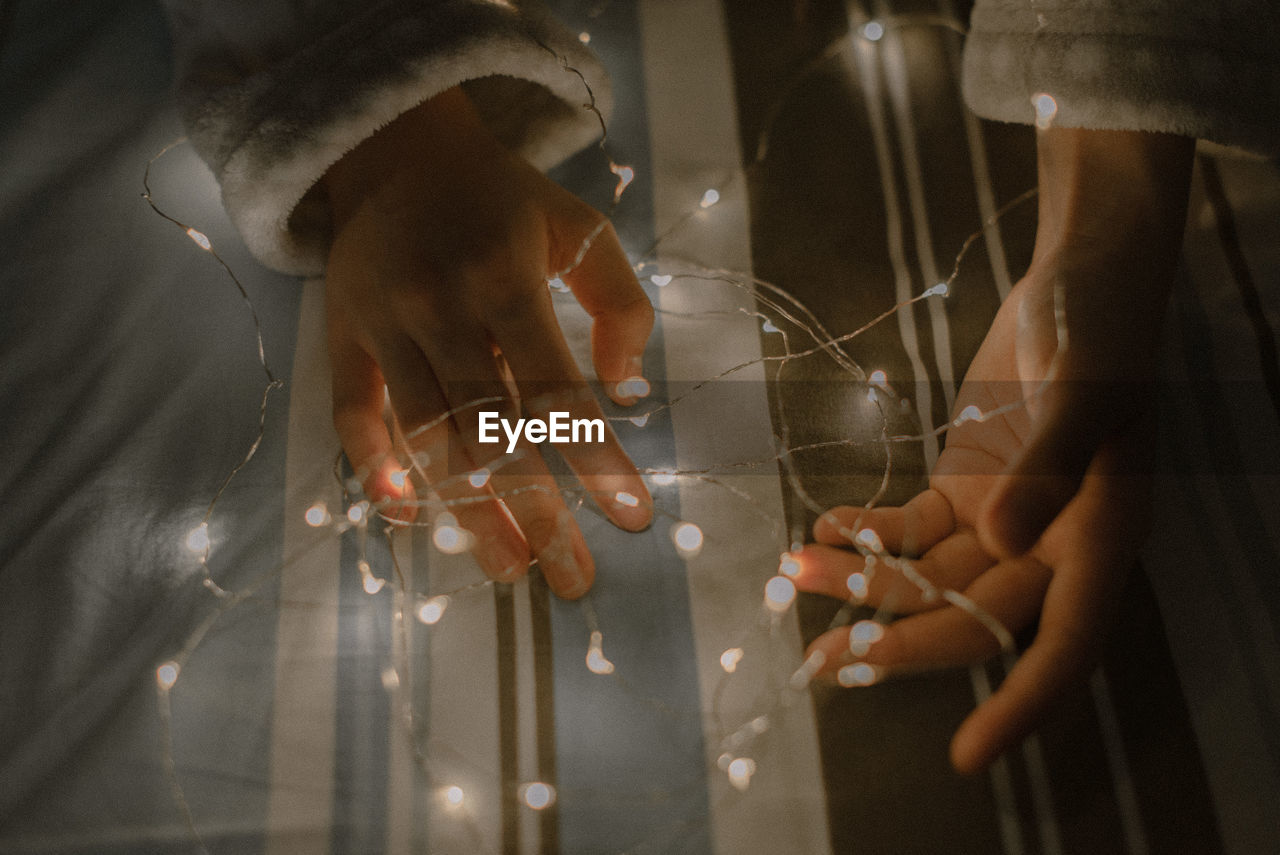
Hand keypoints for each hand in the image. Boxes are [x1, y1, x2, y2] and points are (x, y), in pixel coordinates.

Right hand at [322, 87, 653, 598]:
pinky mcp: (344, 337)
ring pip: (425, 435)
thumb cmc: (506, 200)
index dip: (594, 460)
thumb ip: (620, 305)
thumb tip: (628, 389)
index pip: (556, 390)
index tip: (632, 518)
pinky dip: (375, 468)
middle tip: (572, 578)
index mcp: (506, 278)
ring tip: (509, 570)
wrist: (399, 150)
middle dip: (537, 511)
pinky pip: (352, 414)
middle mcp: (440, 307)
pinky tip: (405, 519)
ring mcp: (384, 325)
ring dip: (467, 510)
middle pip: (490, 429)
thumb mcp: (582, 229)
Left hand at [794, 128, 1194, 771]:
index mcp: (1099, 535)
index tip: (967, 754)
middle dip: (900, 642)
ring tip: (793, 577)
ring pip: (932, 575)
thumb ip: (1047, 466)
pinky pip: (913, 528)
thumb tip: (1005, 547)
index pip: (1067, 644)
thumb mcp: (1081, 386)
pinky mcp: (969, 481)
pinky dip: (867, 533)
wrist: (1079, 273)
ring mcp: (1008, 514)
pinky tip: (822, 529)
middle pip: (973, 616)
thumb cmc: (1098, 322)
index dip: (1022, 704)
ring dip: (864, 583)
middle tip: (823, 661)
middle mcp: (1054, 540)